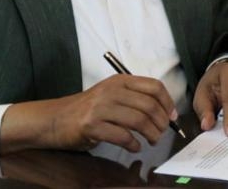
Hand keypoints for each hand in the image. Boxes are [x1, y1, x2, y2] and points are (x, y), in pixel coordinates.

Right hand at [0, 74, 177, 153]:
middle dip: (162, 123)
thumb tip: (165, 112)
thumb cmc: (87, 109)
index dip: (168, 103)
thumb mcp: (111, 95)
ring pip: (139, 120)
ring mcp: (101, 107)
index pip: (154, 86)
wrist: (55, 118)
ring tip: (151, 141)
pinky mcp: (91, 125)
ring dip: (151, 134)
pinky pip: (122, 136)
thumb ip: (134, 98)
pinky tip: (135, 147)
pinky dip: (133, 144)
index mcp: (120, 81)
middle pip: (149, 105)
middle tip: (162, 133)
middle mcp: (112, 90)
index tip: (172, 116)